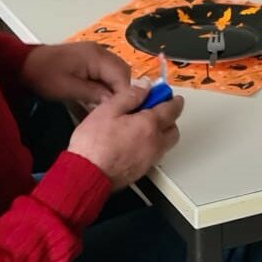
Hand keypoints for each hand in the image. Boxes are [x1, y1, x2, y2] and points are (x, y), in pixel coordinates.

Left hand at [22, 41, 133, 108]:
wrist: (24, 64)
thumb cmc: (45, 76)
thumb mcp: (69, 89)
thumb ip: (95, 94)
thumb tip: (115, 102)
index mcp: (96, 56)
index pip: (121, 75)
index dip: (125, 93)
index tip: (123, 111)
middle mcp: (100, 51)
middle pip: (122, 71)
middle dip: (122, 90)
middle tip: (117, 109)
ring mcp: (95, 52)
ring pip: (115, 71)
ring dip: (115, 87)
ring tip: (110, 105)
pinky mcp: (89, 57)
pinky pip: (106, 70)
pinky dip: (107, 82)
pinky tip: (101, 96)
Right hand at [67, 82, 183, 188]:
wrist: (88, 175)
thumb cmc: (94, 144)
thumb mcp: (107, 110)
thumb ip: (129, 96)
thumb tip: (145, 87)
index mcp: (149, 125)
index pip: (171, 109)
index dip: (172, 99)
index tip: (166, 93)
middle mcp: (155, 143)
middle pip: (173, 128)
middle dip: (169, 117)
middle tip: (156, 109)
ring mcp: (150, 159)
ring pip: (166, 143)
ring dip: (162, 132)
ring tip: (145, 125)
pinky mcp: (143, 170)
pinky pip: (155, 154)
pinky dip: (152, 145)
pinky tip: (137, 141)